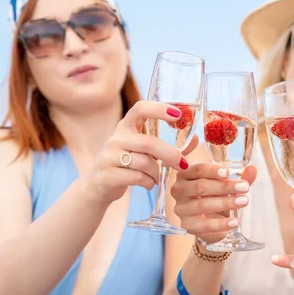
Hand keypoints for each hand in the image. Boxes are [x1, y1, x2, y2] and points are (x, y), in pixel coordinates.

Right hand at [81, 100, 198, 203]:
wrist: (98, 186)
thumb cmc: (127, 165)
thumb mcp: (144, 152)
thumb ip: (168, 146)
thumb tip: (195, 139)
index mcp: (126, 127)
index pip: (140, 109)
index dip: (159, 109)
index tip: (177, 114)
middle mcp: (116, 138)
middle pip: (148, 143)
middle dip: (170, 155)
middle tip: (183, 164)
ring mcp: (109, 157)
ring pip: (144, 163)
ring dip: (157, 173)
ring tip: (157, 178)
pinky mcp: (108, 175)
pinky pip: (137, 178)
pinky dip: (149, 183)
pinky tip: (149, 184)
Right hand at [171, 164, 256, 243]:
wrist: (210, 223)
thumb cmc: (215, 197)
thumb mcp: (228, 186)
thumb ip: (240, 178)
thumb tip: (253, 169)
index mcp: (186, 174)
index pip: (197, 169)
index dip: (213, 170)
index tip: (228, 173)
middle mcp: (179, 190)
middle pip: (200, 186)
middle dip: (224, 187)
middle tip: (244, 187)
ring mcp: (181, 209)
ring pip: (202, 204)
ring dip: (225, 203)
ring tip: (244, 201)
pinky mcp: (187, 225)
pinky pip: (204, 225)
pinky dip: (221, 224)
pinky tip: (235, 222)